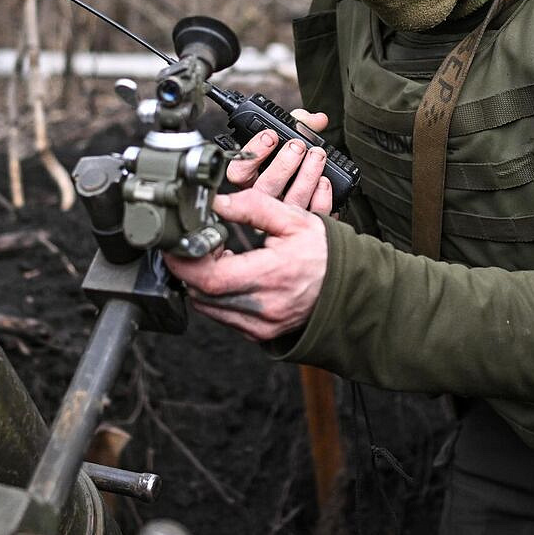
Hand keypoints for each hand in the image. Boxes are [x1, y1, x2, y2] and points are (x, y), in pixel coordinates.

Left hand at [163, 188, 328, 340]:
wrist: (353, 289)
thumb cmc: (326, 255)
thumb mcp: (295, 219)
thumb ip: (254, 207)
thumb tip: (218, 201)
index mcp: (271, 276)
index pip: (209, 278)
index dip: (185, 261)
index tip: (180, 242)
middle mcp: (264, 307)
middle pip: (201, 295)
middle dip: (188, 269)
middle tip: (196, 245)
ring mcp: (261, 325)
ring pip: (208, 309)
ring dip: (201, 283)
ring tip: (216, 258)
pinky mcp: (260, 333)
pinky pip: (224, 317)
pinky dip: (216, 297)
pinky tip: (229, 276)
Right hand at [223, 109, 334, 215]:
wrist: (312, 198)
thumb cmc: (295, 163)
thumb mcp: (290, 138)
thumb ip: (300, 124)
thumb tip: (317, 120)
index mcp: (251, 179)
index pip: (239, 171)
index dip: (254, 152)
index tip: (270, 135)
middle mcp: (264, 199)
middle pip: (264, 188)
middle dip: (283, 163)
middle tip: (298, 146)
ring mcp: (284, 214)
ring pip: (290, 201)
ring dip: (306, 175)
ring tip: (317, 156)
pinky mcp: (305, 222)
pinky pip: (313, 213)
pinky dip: (321, 197)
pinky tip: (325, 181)